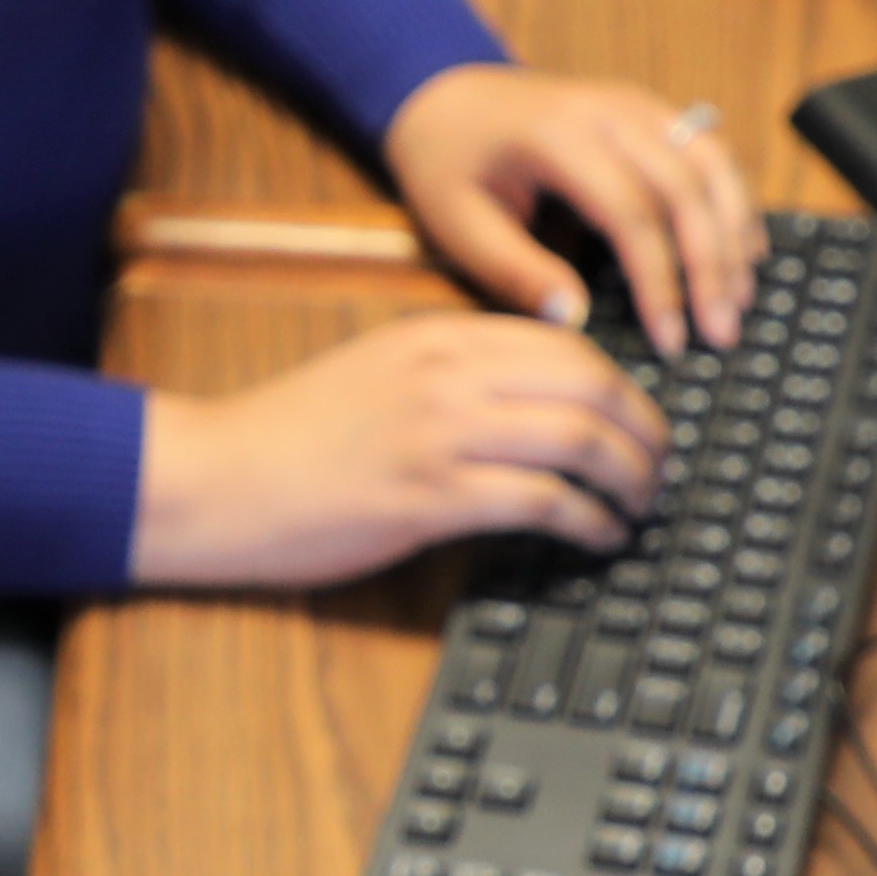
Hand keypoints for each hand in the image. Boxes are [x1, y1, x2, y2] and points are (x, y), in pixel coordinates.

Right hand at [131, 313, 667, 587]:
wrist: (216, 476)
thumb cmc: (290, 438)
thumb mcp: (380, 374)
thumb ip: (455, 377)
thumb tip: (537, 406)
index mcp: (439, 337)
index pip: (568, 347)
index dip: (624, 389)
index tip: (642, 423)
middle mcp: (448, 375)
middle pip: (591, 387)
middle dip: (645, 432)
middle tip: (660, 469)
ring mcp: (441, 435)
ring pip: (581, 441)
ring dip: (629, 480)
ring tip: (639, 508)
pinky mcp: (429, 499)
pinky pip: (544, 502)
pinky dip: (590, 522)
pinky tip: (599, 538)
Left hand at [382, 65, 763, 352]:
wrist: (444, 96)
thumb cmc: (447, 165)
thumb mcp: (457, 225)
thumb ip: (514, 272)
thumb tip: (575, 321)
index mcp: (557, 135)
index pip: (631, 214)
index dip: (659, 282)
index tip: (671, 341)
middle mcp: (608, 109)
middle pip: (685, 188)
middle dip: (711, 266)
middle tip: (721, 333)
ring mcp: (636, 103)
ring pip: (711, 164)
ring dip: (734, 233)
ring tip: (741, 300)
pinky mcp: (649, 110)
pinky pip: (708, 151)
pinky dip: (733, 201)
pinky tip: (743, 251)